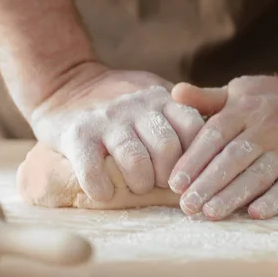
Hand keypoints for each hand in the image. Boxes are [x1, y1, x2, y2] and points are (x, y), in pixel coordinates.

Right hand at [30, 62, 204, 201]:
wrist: (65, 85)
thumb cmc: (118, 100)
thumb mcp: (153, 94)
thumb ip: (179, 113)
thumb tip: (213, 146)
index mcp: (160, 98)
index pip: (194, 128)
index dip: (195, 158)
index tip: (186, 173)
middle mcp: (136, 106)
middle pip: (167, 149)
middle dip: (166, 176)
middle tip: (158, 182)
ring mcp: (107, 119)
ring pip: (135, 161)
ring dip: (139, 184)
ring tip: (135, 185)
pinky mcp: (77, 134)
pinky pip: (94, 171)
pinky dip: (102, 189)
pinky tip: (104, 191)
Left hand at [167, 72, 277, 219]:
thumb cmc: (271, 100)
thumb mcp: (240, 91)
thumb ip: (207, 97)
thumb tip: (175, 92)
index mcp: (245, 109)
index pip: (215, 135)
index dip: (194, 160)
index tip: (175, 183)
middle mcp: (268, 128)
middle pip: (233, 158)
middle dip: (208, 184)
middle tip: (187, 206)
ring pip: (258, 175)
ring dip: (233, 196)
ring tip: (210, 214)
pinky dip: (274, 200)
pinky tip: (254, 214)